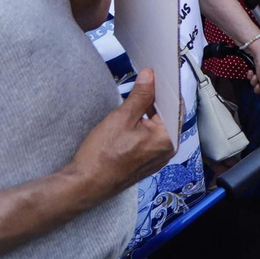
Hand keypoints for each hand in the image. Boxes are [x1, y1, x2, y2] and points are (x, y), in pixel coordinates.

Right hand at [67, 69, 174, 201]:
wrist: (84, 184)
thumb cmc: (101, 155)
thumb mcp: (121, 118)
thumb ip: (140, 95)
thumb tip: (150, 76)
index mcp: (167, 139)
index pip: (175, 105)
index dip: (166, 88)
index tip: (159, 74)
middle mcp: (167, 150)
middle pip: (168, 116)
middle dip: (157, 99)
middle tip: (147, 80)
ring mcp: (158, 158)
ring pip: (159, 127)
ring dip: (150, 112)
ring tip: (138, 96)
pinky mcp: (147, 162)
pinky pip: (152, 138)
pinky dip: (146, 126)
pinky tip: (135, 117)